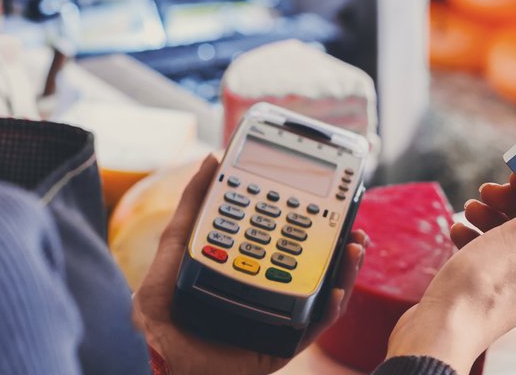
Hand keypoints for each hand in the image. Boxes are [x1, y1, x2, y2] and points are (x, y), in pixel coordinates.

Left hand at [131, 156, 367, 374]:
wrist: (161, 355)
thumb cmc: (164, 309)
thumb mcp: (178, 244)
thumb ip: (195, 203)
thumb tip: (212, 159)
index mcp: (253, 265)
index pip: (292, 238)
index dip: (315, 220)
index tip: (330, 199)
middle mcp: (271, 288)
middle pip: (317, 262)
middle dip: (341, 243)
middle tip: (353, 225)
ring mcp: (281, 314)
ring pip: (325, 289)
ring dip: (346, 269)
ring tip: (354, 247)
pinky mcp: (287, 341)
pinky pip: (317, 323)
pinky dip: (332, 304)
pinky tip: (337, 286)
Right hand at [386, 187, 515, 373]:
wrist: (444, 328)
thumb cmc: (487, 281)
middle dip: (514, 201)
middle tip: (489, 190)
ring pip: (511, 238)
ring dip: (491, 216)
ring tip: (470, 208)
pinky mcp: (491, 290)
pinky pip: (490, 256)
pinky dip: (476, 238)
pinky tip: (458, 231)